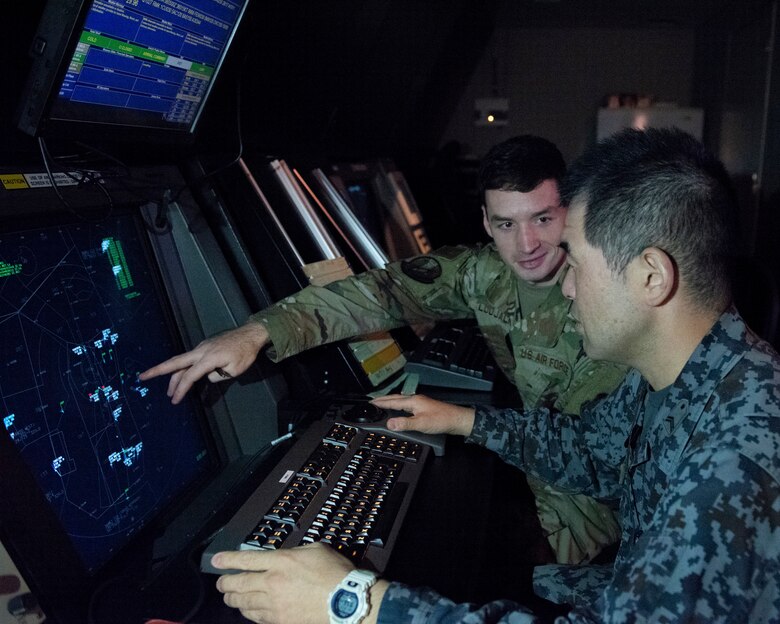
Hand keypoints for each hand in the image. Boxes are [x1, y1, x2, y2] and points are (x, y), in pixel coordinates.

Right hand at [138, 321, 269, 403]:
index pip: (190, 376)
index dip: (181, 389)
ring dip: (173, 375)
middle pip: (175, 362)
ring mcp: (201, 347)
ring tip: (170, 391)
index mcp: (208, 358)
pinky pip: (189, 358)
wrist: (250, 334)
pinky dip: (183, 368)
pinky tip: (183, 377)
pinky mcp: (204, 346)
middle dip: (157, 370)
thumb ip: (217, 377)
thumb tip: (206, 377)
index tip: (175, 400)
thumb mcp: (234, 370)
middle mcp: (200, 351)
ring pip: (182, 361)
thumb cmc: (245, 353)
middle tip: (142, 377)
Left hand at [213, 544, 387, 623]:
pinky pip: (256, 617)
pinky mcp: (280, 620)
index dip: (228, 560)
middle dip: (226, 583)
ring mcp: (275, 604)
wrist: (346, 601)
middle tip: (221, 583)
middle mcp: (273, 582)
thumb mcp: (315, 549)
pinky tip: (247, 610)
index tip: (216, 561)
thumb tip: (284, 557)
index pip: (246, 559)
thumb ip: (295, 551)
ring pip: (243, 603)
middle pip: (239, 584)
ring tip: (230, 596)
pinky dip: (248, 612)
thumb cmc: (335, 573)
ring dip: (234, 599)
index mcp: (281, 561)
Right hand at [370, 394, 474, 436]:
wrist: (457, 420)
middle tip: (373, 402)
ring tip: (384, 404)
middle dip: (384, 399)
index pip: (392, 401)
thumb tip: (389, 424)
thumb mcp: (421, 424)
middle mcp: (416, 399)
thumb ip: (404, 424)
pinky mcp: (425, 407)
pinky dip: (399, 405)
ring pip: (402, 400)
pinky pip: (407, 404)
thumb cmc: (442, 420)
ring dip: (391, 401)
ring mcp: (421, 402)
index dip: (381, 402)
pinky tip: (401, 409)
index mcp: (413, 401)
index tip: (371, 403)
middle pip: (396, 398)